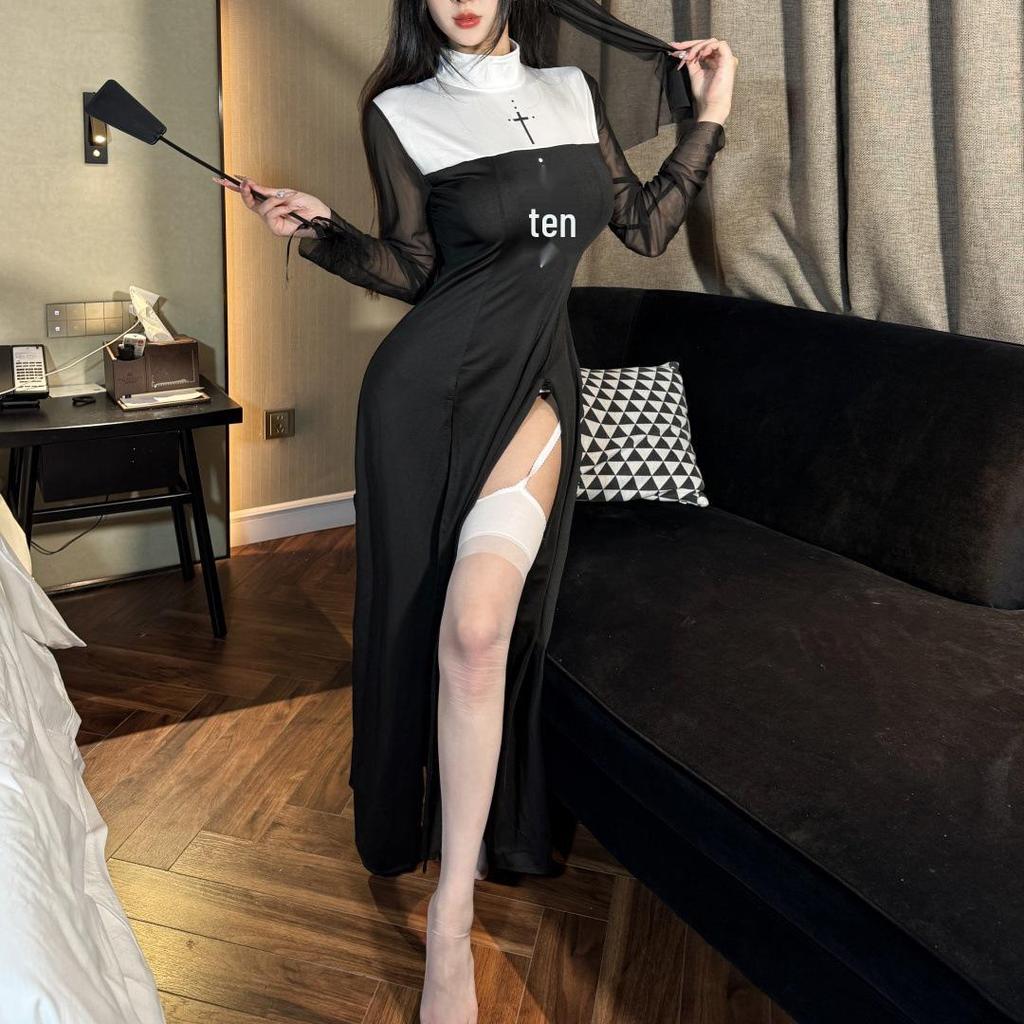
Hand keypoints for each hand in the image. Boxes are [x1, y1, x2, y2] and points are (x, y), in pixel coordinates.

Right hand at [212, 175, 330, 237]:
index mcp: (271, 203)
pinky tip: (288, 207)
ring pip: (261, 209)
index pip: (250, 195)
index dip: (236, 188)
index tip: (222, 178)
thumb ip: (269, 192)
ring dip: (273, 202)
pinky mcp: (277, 230)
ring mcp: (272, 222)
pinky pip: (270, 215)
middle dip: (245, 192)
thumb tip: (251, 184)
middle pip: (249, 203)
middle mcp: (269, 213)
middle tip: (245, 183)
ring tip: (287, 201)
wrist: (321, 217)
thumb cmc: (309, 205)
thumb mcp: (287, 193)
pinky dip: (278, 208)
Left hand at [667, 37, 736, 122]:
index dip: (689, 47)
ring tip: (689, 56)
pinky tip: (700, 55)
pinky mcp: (729, 59)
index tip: (676, 49)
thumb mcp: (694, 74)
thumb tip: (684, 52)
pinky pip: (720, 45)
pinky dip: (707, 47)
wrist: (711, 105)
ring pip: (712, 42)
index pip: (703, 49)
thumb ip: (691, 62)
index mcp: (714, 63)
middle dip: (691, 44)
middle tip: (678, 48)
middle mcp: (721, 59)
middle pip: (707, 43)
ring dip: (698, 47)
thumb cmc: (705, 95)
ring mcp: (726, 59)